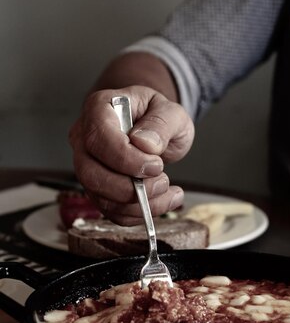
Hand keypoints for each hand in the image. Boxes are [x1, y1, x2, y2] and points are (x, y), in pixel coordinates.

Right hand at [69, 85, 194, 224]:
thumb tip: (144, 144)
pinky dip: (138, 213)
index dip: (126, 158)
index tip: (156, 164)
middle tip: (162, 182)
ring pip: (100, 196)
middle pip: (91, 173)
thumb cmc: (158, 116)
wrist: (156, 130)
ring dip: (137, 204)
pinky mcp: (97, 188)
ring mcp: (88, 165)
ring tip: (168, 192)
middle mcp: (84, 138)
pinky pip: (111, 210)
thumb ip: (160, 124)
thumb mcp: (171, 112)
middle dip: (128, 188)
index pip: (99, 137)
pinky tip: (161, 201)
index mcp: (99, 109)